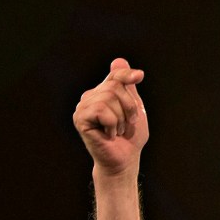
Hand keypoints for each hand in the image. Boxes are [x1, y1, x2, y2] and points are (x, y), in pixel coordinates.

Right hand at [72, 58, 148, 176]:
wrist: (124, 160)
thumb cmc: (130, 137)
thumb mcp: (134, 107)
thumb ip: (127, 86)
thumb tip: (118, 60)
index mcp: (102, 93)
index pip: (115, 75)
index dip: (127, 75)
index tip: (140, 76)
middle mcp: (89, 97)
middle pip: (115, 86)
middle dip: (129, 107)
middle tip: (127, 124)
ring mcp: (82, 108)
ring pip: (108, 98)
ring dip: (121, 118)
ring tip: (117, 130)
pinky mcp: (80, 119)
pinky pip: (102, 111)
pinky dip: (112, 124)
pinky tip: (108, 134)